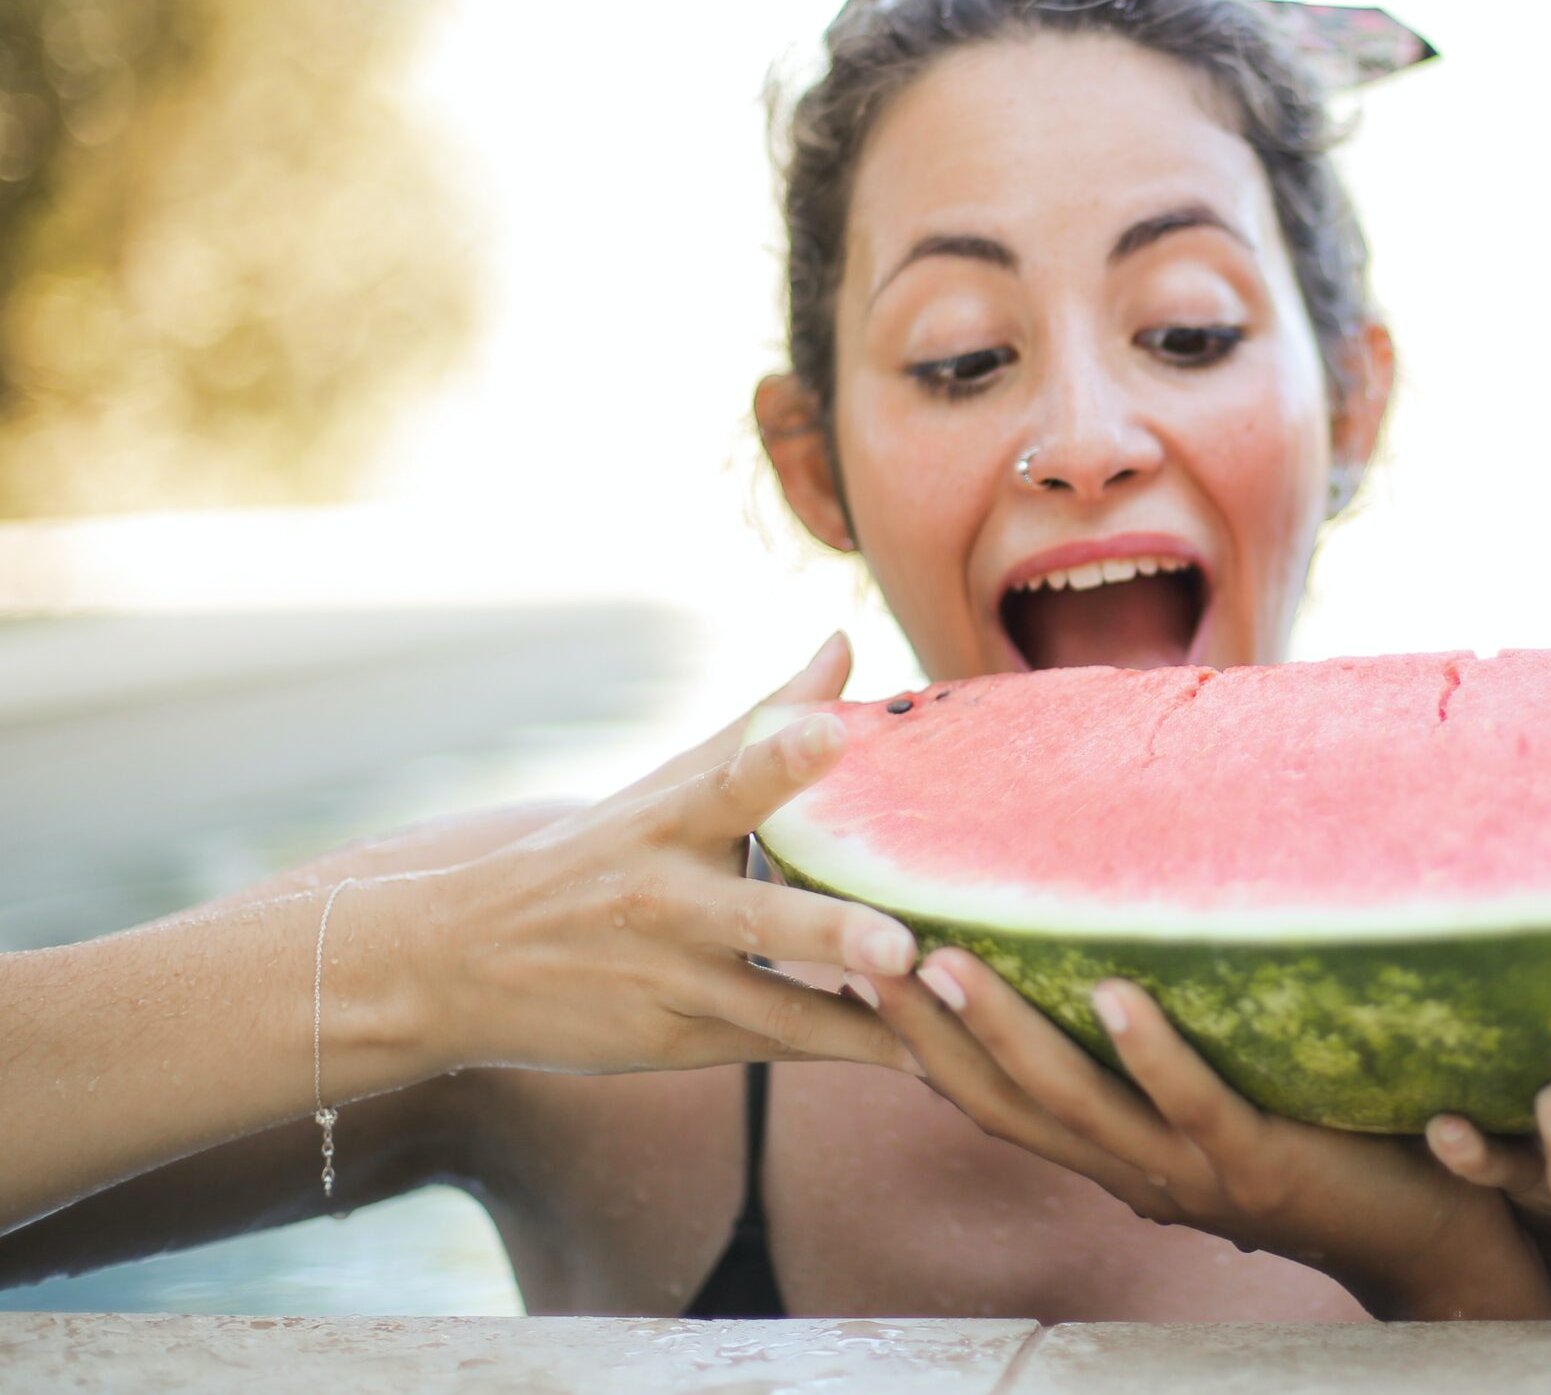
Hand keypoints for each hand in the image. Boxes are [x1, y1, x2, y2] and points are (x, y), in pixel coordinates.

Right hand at [410, 633, 921, 1075]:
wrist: (460, 961)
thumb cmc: (597, 856)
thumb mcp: (667, 784)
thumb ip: (765, 721)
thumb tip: (845, 640)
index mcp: (672, 822)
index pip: (730, 779)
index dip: (782, 757)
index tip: (836, 732)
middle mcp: (670, 901)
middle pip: (763, 918)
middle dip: (834, 932)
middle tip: (905, 944)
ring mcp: (672, 979)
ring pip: (777, 1007)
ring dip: (861, 1023)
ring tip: (941, 1042)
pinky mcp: (675, 1043)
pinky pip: (774, 1047)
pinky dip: (842, 1050)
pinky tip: (921, 1059)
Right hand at [869, 949, 1550, 1319]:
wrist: (1440, 1241)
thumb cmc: (1337, 1148)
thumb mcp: (1227, 1103)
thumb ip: (1170, 1054)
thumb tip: (1117, 948)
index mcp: (1119, 1157)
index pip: (995, 1100)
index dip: (921, 1043)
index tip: (857, 963)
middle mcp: (1137, 1172)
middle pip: (1007, 1103)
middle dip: (931, 1031)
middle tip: (864, 949)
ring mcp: (1195, 1171)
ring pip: (1077, 1104)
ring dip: (1009, 1033)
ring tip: (949, 959)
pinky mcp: (1263, 1160)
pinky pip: (1193, 1103)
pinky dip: (1150, 1049)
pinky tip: (1114, 990)